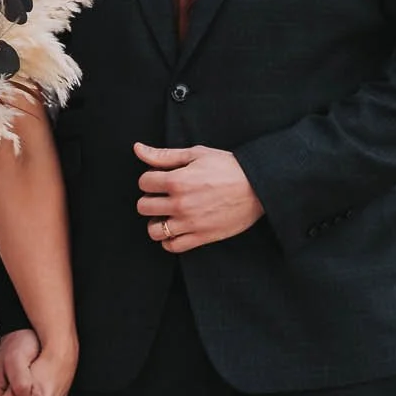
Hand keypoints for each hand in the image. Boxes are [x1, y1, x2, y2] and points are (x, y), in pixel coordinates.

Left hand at [134, 141, 263, 251]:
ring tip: (167, 215)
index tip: (161, 179)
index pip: (143, 182)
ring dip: (156, 223)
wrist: (258, 187)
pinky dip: (169, 240)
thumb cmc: (229, 167)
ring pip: (154, 230)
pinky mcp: (201, 237)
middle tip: (163, 197)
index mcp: (177, 180)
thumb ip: (164, 155)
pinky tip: (176, 229)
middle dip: (150, 199)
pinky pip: (172, 246)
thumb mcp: (197, 154)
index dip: (150, 179)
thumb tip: (137, 148)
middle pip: (143, 207)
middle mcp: (180, 203)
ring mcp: (190, 223)